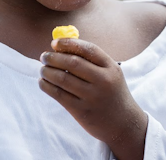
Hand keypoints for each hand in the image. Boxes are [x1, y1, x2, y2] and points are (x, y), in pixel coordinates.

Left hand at [39, 39, 146, 159]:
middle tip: (44, 56)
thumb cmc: (112, 93)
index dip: (69, 43)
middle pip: (73, 63)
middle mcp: (103, 80)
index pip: (88, 49)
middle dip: (54, 57)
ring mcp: (92, 96)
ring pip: (63, 78)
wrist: (123, 123)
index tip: (54, 43)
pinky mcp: (81, 111)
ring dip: (48, 71)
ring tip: (43, 69)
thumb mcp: (111, 73)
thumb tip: (62, 48)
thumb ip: (92, 61)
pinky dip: (47, 86)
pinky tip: (43, 82)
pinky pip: (59, 95)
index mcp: (111, 67)